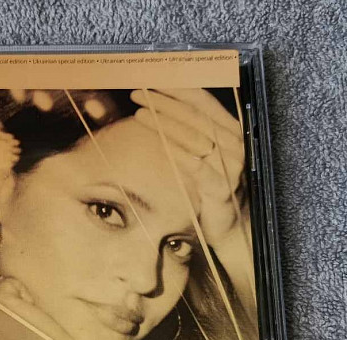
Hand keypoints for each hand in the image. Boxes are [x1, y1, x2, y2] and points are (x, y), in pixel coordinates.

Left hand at [130, 88, 245, 246]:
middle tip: (137, 94)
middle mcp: (233, 143)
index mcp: (230, 130)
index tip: (152, 80)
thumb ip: (190, 134)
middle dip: (164, 101)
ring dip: (164, 123)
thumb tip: (159, 109)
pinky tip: (159, 144)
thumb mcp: (204, 156)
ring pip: (194, 137)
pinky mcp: (221, 188)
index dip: (177, 88)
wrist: (229, 226)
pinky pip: (196, 166)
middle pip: (195, 115)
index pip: (202, 101)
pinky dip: (178, 153)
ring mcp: (229, 165)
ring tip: (139, 113)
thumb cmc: (212, 186)